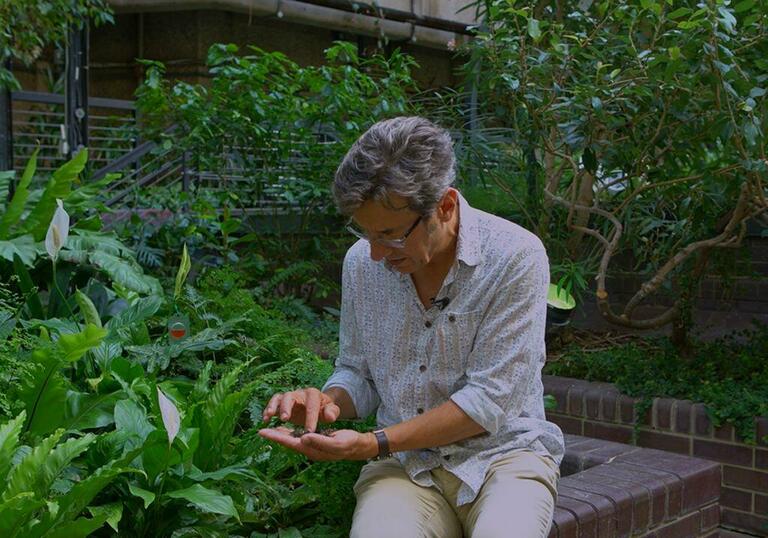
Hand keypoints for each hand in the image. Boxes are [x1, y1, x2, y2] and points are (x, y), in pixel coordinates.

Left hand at [258, 427, 377, 460]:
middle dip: (275, 436)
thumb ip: (319, 440)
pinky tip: (288, 429)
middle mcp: (309, 449)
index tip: (263, 432)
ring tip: (271, 429)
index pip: (290, 442)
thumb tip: (303, 438)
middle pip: (288, 442)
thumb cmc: (348, 443)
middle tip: (261, 430)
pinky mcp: (316, 442)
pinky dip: (291, 433)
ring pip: (293, 440)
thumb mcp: (335, 442)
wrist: (358, 446)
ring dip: (282, 435)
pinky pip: (299, 438)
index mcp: (312, 450)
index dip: (276, 437)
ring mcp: (312, 446)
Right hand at [262, 387, 340, 431]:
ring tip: (269, 416)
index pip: (312, 405)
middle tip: (285, 419)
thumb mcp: (332, 410)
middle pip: (290, 396)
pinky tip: (265, 420)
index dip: (310, 417)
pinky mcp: (281, 403)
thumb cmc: (325, 409)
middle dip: (287, 407)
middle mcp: (299, 393)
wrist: (317, 405)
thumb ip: (332, 412)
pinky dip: (268, 411)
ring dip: (273, 406)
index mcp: (313, 394)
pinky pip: (273, 404)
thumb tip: (329, 417)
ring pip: (279, 398)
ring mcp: (289, 398)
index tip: (309, 431)